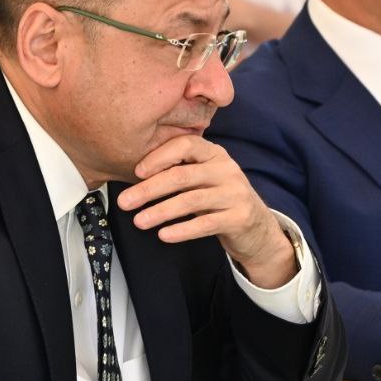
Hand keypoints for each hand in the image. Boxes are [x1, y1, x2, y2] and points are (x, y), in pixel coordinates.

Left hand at [116, 133, 294, 286]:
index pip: (185, 145)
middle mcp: (227, 169)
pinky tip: (163, 235)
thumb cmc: (218, 199)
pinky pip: (205, 224)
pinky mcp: (240, 217)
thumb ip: (179, 170)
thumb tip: (134, 174)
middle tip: (124, 202)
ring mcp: (235, 193)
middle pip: (182, 176)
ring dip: (160, 212)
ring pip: (191, 201)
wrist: (256, 227)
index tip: (135, 172)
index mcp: (215, 153)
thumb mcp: (203, 178)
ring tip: (138, 221)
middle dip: (149, 189)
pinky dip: (182, 230)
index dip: (159, 157)